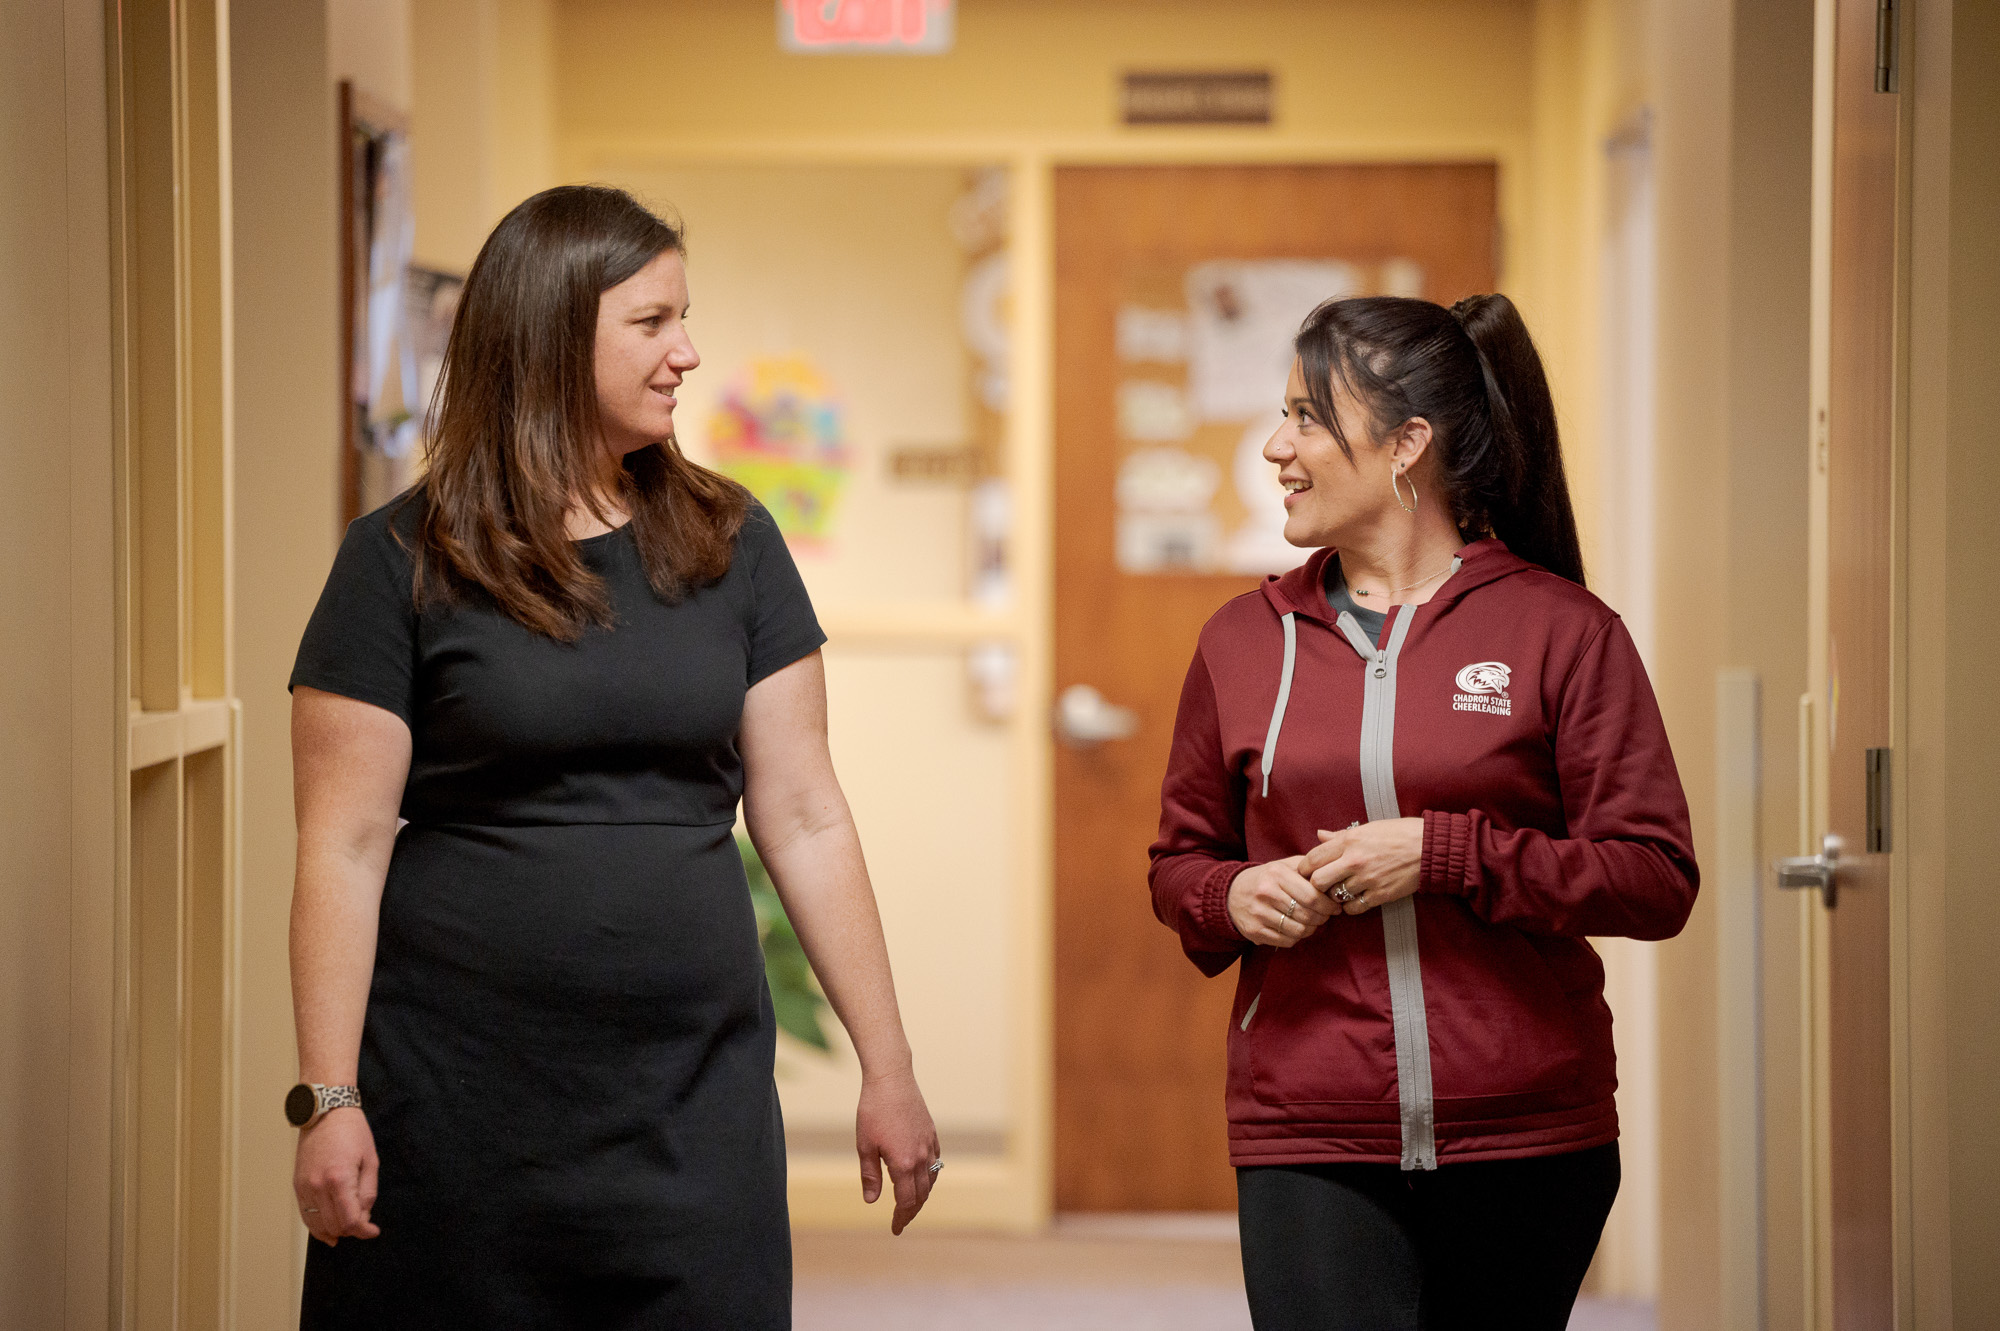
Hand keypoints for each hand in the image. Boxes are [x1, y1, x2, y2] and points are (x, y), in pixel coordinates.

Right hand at [293, 1107, 380, 1245]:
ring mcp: (305, 1187)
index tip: (373, 1232)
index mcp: (339, 1179)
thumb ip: (368, 1193)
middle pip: (334, 1226)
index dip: (364, 1231)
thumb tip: (364, 1218)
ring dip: (334, 1231)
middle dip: (352, 1230)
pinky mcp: (297, 1185)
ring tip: (348, 1230)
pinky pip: (305, 1215)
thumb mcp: (371, 1161)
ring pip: (317, 1225)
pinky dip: (317, 1225)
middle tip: (364, 1226)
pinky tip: (328, 1230)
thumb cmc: (352, 1132)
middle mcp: (318, 1186)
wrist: (326, 1113)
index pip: (350, 1220)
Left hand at [856, 1066, 940, 1234]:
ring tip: (910, 1204)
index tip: (895, 1229)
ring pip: (931, 1180)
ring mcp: (929, 1144)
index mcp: (903, 1163)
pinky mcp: (932, 1133)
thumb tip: (871, 1201)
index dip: (901, 1218)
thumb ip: (870, 1175)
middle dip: (911, 1211)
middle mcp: (921, 1157)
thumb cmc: (873, 1111)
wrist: (891, 1079)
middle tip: (901, 1222)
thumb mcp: (864, 1145)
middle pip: (922, 1195)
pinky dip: (930, 1177)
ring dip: (922, 1196)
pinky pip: (936, 1162)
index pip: (906, 1201)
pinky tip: (922, 1178)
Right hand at [1228, 856, 1335, 946]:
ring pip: (1299, 931)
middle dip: (1322, 918)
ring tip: (1312, 923)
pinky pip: (1287, 941)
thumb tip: (1334, 878)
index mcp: (1276, 874)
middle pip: (1307, 915)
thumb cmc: (1266, 879)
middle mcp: (1266, 893)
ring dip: (1311, 929)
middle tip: (1326, 916)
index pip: (1312, 896)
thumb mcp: (1284, 865)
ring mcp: (1258, 914)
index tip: (1335, 907)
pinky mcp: (1254, 931)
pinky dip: (1297, 937)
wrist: (1230, 893)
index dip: (1328, 905)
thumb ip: (1308, 867)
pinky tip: (1296, 928)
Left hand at [1302, 818, 1424, 914]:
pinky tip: (1354, 900)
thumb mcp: (1368, 828)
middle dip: (1316, 885)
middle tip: (1320, 886)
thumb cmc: (1400, 833)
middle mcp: (1354, 860)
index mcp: (1350, 840)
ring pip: (1335, 896)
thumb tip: (1319, 835)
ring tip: (1339, 892)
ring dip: (1335, 896)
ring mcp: (1367, 879)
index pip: (1312, 858)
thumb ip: (1341, 835)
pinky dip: (1350, 907)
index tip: (1305, 873)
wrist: (1430, 848)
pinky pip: (1354, 908)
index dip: (1304, 868)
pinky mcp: (1380, 895)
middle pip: (1318, 881)